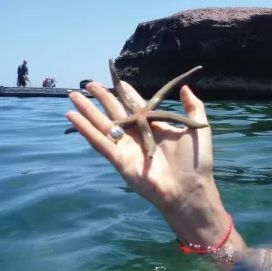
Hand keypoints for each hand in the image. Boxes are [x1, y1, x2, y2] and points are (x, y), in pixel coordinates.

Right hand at [65, 81, 229, 245]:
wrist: (189, 189)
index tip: (118, 81)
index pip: (137, 106)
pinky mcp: (118, 159)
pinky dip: (84, 128)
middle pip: (116, 112)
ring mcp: (127, 147)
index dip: (127, 93)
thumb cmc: (196, 161)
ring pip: (102, 124)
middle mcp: (139, 135)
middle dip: (103, 97)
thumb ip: (193, 108)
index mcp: (156, 127)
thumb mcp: (199, 128)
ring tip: (73, 95)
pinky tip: (72, 115)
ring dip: (87, 109)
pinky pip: (98, 141)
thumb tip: (186, 88)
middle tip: (89, 82)